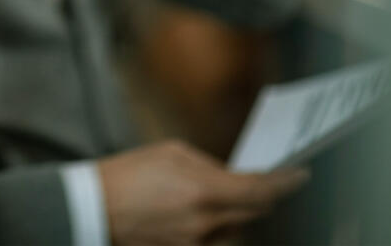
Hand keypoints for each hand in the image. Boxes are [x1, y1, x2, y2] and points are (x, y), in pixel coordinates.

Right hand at [97, 140, 307, 245]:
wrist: (89, 209)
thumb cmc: (126, 174)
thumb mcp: (170, 153)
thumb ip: (209, 166)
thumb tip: (233, 177)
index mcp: (204, 192)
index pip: (262, 191)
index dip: (287, 182)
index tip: (301, 174)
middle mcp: (205, 224)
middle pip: (253, 214)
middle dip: (262, 197)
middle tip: (263, 182)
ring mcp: (195, 244)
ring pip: (234, 229)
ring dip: (235, 213)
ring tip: (217, 195)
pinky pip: (212, 240)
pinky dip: (214, 225)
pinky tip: (198, 212)